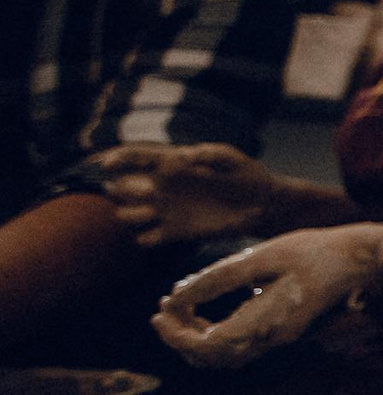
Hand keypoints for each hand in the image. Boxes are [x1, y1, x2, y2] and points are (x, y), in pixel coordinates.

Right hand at [91, 143, 278, 248]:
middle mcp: (161, 187)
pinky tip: (159, 233)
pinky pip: (145, 240)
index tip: (108, 165)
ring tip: (154, 210)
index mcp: (170, 164)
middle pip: (120, 188)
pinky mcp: (175, 233)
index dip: (117, 159)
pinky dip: (144, 239)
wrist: (261, 202)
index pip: (135, 158)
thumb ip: (208, 154)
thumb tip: (184, 157)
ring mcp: (165, 211)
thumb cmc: (245, 173)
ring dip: (130, 215)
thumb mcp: (230, 157)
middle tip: (151, 191)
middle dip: (125, 190)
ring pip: (126, 215)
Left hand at [153, 222, 382, 367]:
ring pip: (223, 357)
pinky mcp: (279, 333)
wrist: (357, 260)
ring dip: (194, 340)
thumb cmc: (315, 251)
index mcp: (267, 320)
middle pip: (212, 358)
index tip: (160, 311)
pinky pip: (237, 347)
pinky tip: (203, 313)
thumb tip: (177, 295)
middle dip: (180, 338)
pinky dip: (212, 336)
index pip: (209, 345)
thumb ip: (220, 277)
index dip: (177, 334)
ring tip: (176, 312)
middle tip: (160, 312)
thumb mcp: (265, 255)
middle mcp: (271, 338)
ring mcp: (277, 339)